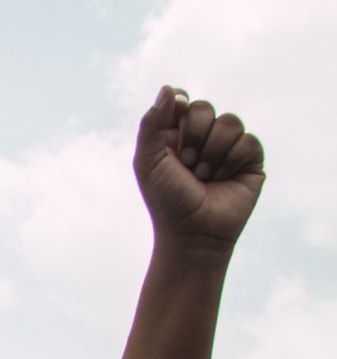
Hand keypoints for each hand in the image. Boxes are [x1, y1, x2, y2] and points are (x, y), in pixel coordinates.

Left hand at [135, 86, 263, 248]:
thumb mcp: (147, 162)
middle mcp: (201, 138)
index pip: (181, 101)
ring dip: (212, 151)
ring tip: (203, 175)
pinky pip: (248, 140)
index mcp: (174, 136)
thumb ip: (151, 124)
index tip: (175, 116)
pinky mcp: (250, 159)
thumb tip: (169, 88)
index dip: (180, 105)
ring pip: (229, 121)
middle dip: (192, 135)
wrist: (193, 231)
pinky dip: (231, 160)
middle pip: (204, 107)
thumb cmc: (166, 199)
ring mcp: (226, 147)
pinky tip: (223, 178)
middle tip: (185, 163)